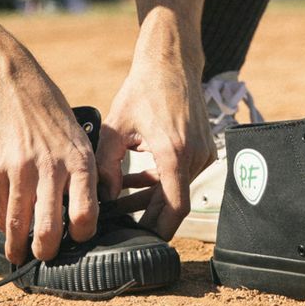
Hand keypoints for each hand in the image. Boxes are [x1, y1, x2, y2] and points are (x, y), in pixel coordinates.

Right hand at [0, 39, 98, 264]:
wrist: (8, 81)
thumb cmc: (48, 109)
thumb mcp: (78, 134)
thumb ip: (81, 169)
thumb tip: (83, 208)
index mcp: (79, 160)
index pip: (86, 215)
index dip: (82, 235)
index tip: (77, 239)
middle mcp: (51, 168)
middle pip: (49, 230)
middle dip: (46, 252)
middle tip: (44, 257)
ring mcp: (20, 169)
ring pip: (19, 225)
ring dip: (17, 247)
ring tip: (18, 256)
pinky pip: (0, 207)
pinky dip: (4, 223)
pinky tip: (7, 229)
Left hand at [96, 50, 209, 239]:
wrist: (171, 64)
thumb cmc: (142, 91)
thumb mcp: (115, 127)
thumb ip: (106, 166)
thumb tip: (102, 199)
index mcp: (174, 153)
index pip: (174, 209)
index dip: (158, 230)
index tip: (139, 241)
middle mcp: (195, 156)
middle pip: (174, 203)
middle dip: (148, 216)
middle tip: (119, 225)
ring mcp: (202, 152)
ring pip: (176, 190)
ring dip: (150, 198)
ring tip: (118, 203)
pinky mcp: (203, 148)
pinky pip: (181, 175)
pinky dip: (159, 181)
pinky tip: (133, 180)